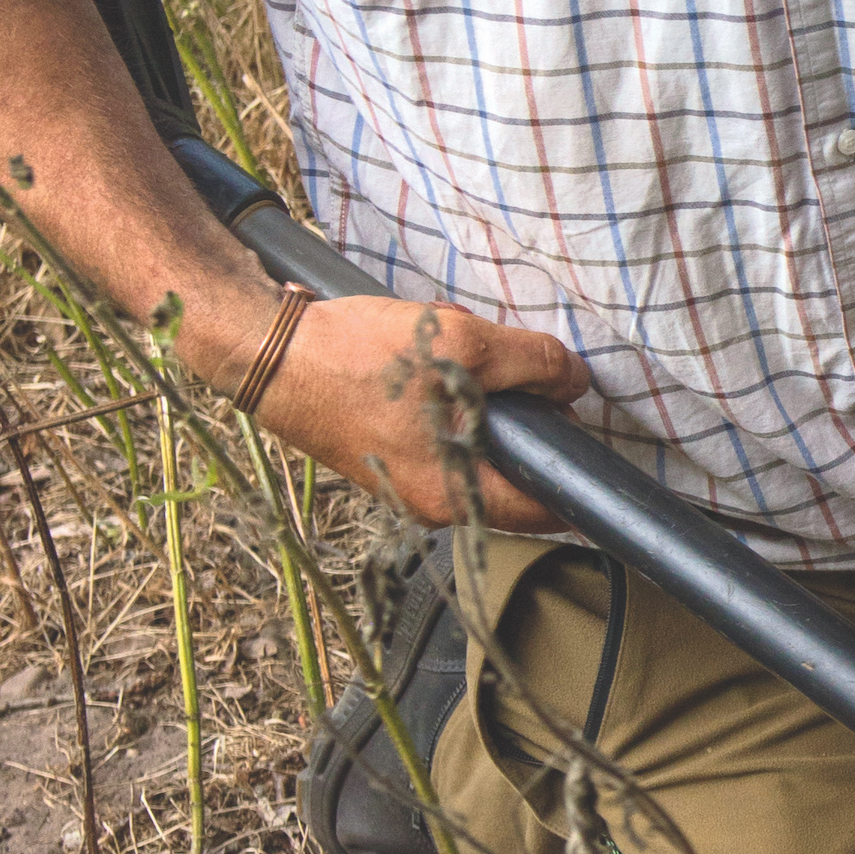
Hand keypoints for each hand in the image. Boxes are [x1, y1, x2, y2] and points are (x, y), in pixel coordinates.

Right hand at [245, 290, 591, 530]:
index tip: (585, 433)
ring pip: (475, 436)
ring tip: (451, 345)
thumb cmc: (356, 359)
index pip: (544, 508)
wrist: (268, 353)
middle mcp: (433, 500)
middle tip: (506, 364)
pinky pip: (440, 423)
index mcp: (457, 495)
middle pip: (510, 464)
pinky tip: (421, 348)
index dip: (573, 471)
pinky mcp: (388, 449)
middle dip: (518, 409)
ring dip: (477, 388)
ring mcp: (408, 477)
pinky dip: (444, 386)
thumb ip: (532, 365)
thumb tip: (574, 381)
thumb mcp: (463, 347)